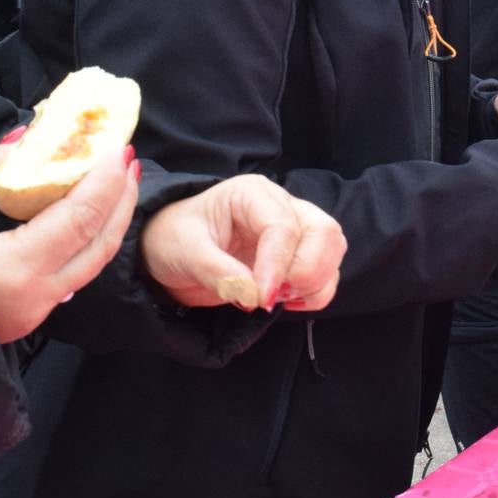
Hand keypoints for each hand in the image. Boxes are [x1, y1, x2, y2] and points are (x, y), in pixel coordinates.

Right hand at [0, 143, 137, 343]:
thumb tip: (25, 142)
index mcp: (15, 270)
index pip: (80, 218)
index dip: (104, 180)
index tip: (117, 146)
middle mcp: (36, 297)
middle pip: (100, 243)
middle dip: (119, 198)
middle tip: (126, 157)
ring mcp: (36, 312)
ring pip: (91, 263)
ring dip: (108, 219)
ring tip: (114, 180)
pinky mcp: (29, 316)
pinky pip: (71, 274)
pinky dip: (86, 239)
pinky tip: (85, 212)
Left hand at [140, 174, 346, 311]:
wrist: (164, 252)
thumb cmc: (170, 240)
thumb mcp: (184, 252)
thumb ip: (219, 273)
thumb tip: (254, 295)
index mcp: (253, 195)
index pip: (284, 226)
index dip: (278, 264)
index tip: (261, 298)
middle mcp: (281, 207)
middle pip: (324, 232)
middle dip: (306, 271)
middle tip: (270, 297)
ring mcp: (294, 231)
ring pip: (332, 251)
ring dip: (313, 283)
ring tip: (272, 298)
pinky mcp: (297, 257)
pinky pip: (325, 275)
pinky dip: (314, 294)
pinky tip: (282, 302)